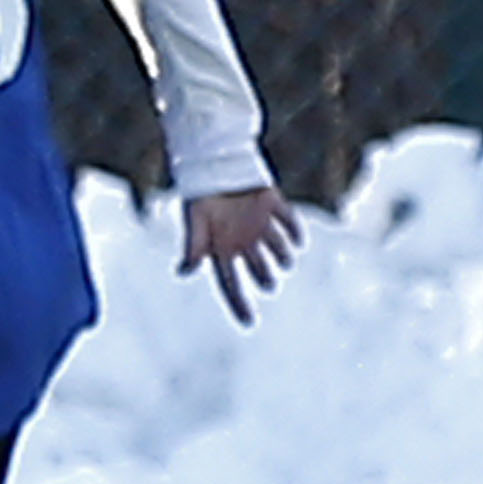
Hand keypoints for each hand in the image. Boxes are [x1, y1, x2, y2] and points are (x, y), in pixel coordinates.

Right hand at [175, 183, 300, 324]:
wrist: (212, 160)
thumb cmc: (199, 193)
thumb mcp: (195, 221)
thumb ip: (193, 246)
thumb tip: (184, 271)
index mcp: (221, 248)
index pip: (230, 284)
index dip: (239, 304)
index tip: (249, 323)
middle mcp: (241, 240)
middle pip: (257, 268)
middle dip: (265, 277)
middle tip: (270, 284)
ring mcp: (258, 224)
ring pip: (277, 248)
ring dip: (283, 256)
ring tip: (286, 261)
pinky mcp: (271, 204)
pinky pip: (289, 221)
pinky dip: (295, 231)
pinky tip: (298, 240)